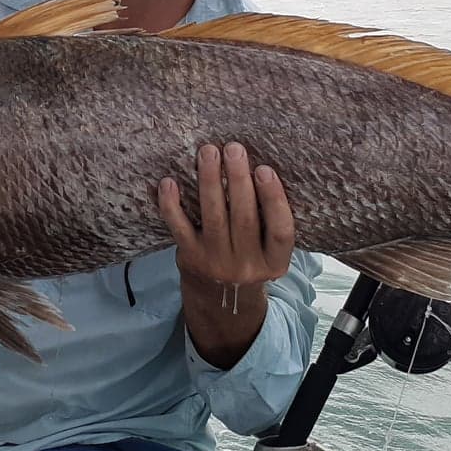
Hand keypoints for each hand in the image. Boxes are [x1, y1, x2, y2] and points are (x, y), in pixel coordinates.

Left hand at [158, 142, 296, 290]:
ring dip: (209, 181)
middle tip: (234, 148)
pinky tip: (169, 181)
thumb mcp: (269, 253)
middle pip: (244, 218)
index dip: (274, 199)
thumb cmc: (248, 261)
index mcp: (275, 262)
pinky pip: (179, 227)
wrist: (219, 301)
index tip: (265, 169)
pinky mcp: (190, 258)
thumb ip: (270, 223)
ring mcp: (216, 262)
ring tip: (208, 152)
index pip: (281, 231)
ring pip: (213, 216)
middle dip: (238, 179)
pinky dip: (172, 204)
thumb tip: (262, 169)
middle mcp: (247, 266)